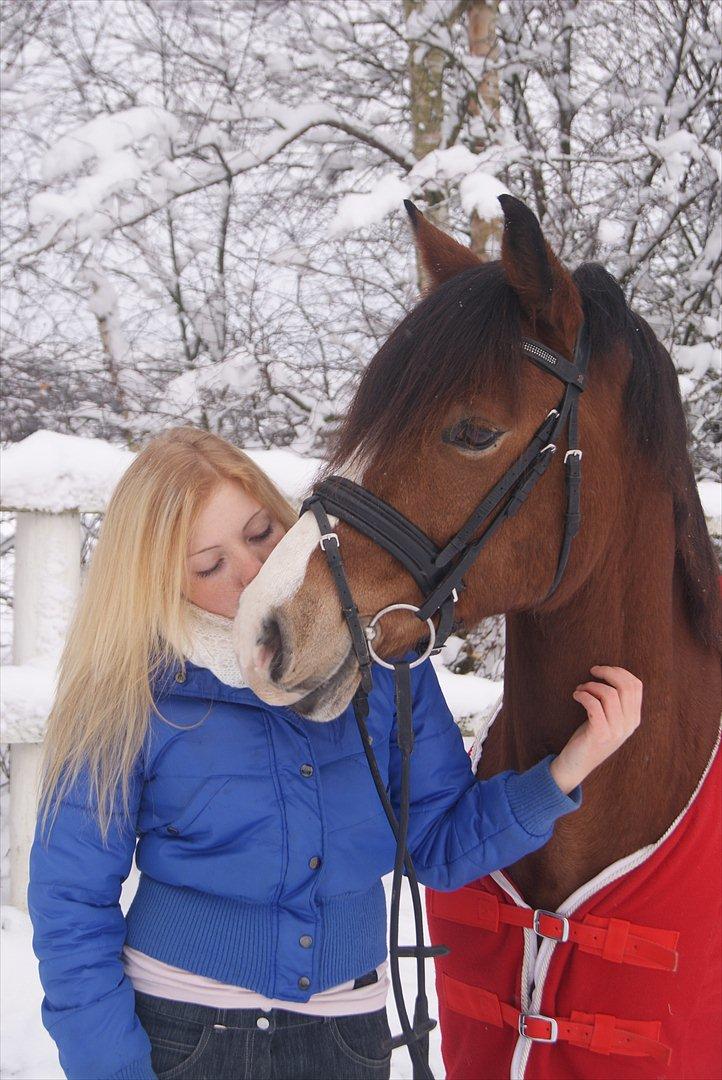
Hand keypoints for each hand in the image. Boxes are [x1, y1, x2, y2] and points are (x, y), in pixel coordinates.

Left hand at [550, 666, 642, 793]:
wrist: (577, 764)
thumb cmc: (590, 735)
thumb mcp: (610, 719)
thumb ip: (616, 702)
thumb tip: (611, 673)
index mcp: (634, 718)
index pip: (636, 686)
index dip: (619, 672)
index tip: (602, 669)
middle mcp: (629, 725)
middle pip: (626, 687)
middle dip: (608, 672)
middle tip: (592, 671)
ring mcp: (616, 731)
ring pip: (609, 694)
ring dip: (591, 685)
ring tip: (580, 689)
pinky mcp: (600, 735)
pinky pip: (594, 705)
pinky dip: (584, 695)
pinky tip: (576, 695)